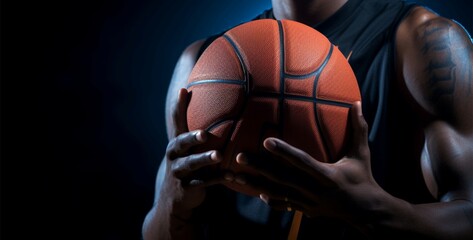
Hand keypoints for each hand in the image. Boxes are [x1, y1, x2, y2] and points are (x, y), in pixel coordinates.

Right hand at [160, 88, 227, 216]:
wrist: (176, 198)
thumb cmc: (190, 166)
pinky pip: (204, 182)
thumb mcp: (190, 150)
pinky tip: (233, 176)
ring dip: (205, 159)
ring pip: (191, 164)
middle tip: (204, 133)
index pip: (176, 120)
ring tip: (219, 156)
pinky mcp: (187, 187)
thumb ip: (201, 133)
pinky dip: (219, 179)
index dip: (179, 106)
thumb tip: (225, 107)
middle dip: (192, 137)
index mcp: (177, 142)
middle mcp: (175, 155)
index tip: (184, 90)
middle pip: (181, 143)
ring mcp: (179, 172)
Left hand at [233, 102, 381, 224]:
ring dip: (256, 185)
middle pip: (281, 178)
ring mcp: (308, 202)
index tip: (265, 141)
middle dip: (259, 168)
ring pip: (278, 193)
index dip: (283, 152)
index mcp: (326, 175)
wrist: (367, 213)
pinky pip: (285, 205)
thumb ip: (358, 128)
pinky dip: (272, 200)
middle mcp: (314, 190)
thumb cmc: (364, 178)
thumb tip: (356, 102)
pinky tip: (259, 194)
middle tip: (239, 157)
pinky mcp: (307, 210)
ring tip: (236, 178)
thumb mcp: (362, 154)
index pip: (301, 161)